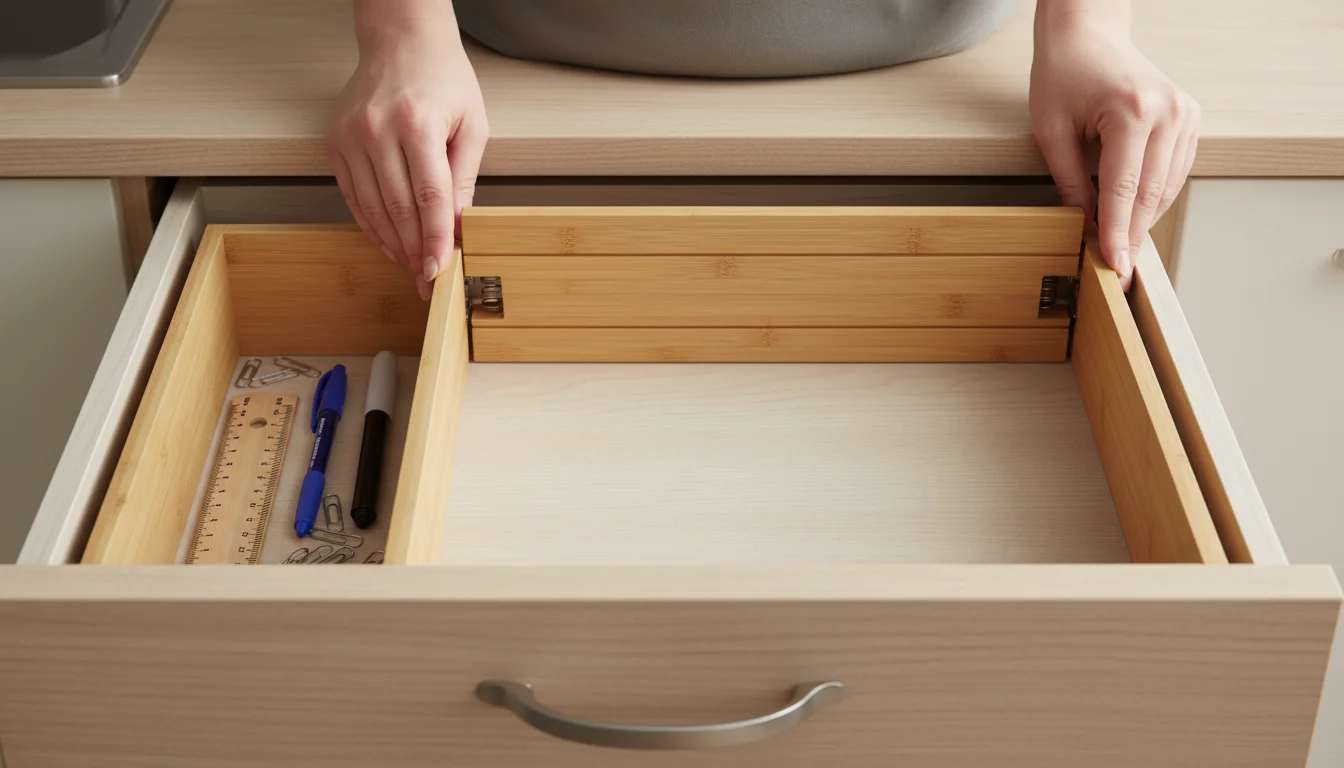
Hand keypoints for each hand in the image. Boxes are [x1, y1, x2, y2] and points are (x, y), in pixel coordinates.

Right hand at [328, 1, 487, 298]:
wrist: (401, 41)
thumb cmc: (443, 78)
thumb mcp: (471, 124)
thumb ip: (463, 177)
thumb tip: (458, 226)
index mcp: (417, 123)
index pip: (429, 197)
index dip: (436, 239)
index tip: (440, 270)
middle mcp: (378, 129)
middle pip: (398, 208)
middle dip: (415, 250)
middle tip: (427, 279)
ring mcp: (351, 135)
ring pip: (372, 207)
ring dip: (392, 243)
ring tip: (410, 266)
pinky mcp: (335, 141)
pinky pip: (353, 195)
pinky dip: (370, 223)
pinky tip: (387, 242)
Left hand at [1030, 6, 1199, 287]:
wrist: (1088, 34)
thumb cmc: (1063, 73)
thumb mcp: (1051, 131)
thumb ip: (1068, 182)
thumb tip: (1084, 226)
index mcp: (1132, 112)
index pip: (1124, 190)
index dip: (1117, 234)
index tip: (1115, 267)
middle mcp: (1167, 112)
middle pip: (1150, 194)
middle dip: (1132, 236)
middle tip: (1119, 272)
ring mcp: (1184, 113)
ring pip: (1168, 187)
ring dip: (1144, 221)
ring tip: (1123, 249)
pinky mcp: (1189, 117)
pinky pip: (1175, 171)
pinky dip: (1156, 198)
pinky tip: (1135, 216)